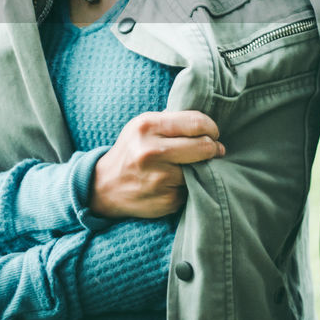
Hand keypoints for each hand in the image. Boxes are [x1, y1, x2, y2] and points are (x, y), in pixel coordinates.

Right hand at [90, 110, 224, 218]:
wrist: (105, 186)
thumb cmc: (130, 150)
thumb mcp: (141, 126)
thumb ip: (171, 120)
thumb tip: (206, 122)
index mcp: (147, 127)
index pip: (196, 122)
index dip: (211, 127)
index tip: (213, 132)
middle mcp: (152, 151)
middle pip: (204, 146)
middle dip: (214, 147)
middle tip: (215, 149)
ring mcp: (160, 178)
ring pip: (201, 169)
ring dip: (201, 168)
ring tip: (189, 165)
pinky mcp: (167, 199)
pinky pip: (191, 189)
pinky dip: (189, 185)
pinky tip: (175, 182)